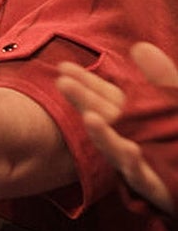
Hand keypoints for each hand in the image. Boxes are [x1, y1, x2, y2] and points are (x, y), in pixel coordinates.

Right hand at [57, 42, 176, 213]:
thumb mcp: (177, 102)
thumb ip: (161, 77)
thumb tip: (140, 46)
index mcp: (134, 116)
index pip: (102, 96)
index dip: (84, 81)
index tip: (63, 67)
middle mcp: (129, 136)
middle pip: (102, 116)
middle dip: (82, 100)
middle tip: (62, 82)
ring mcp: (138, 162)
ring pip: (114, 147)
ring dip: (101, 134)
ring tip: (90, 117)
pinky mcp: (154, 183)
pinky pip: (141, 175)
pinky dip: (132, 163)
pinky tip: (129, 149)